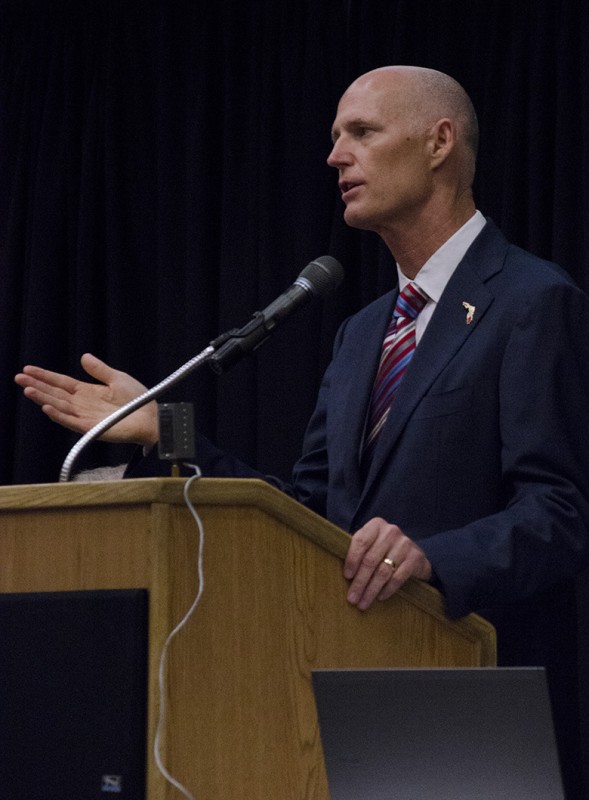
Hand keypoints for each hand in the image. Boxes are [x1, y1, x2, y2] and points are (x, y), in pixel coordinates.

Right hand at [14, 353, 158, 446]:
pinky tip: (47, 408)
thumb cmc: (139, 400)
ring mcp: (86, 417)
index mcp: (88, 392)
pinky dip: (59, 415)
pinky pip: (71, 422)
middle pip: (55, 394)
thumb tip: (84, 356)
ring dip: (43, 399)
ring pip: (59, 407)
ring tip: (28, 390)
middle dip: (37, 386)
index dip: (45, 376)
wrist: (153, 417)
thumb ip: (99, 370)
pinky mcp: (92, 428)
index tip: (28, 369)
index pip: (61, 383)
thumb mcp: (117, 378)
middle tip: (19, 378)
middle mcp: (83, 405)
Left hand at [344, 517, 431, 609]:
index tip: (347, 576)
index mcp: (376, 525)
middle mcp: (391, 531)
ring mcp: (405, 544)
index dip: (352, 560)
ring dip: (371, 590)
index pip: (361, 541)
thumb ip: (359, 552)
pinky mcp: (415, 558)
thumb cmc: (385, 551)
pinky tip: (380, 597)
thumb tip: (344, 576)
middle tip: (352, 598)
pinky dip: (387, 589)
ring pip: (383, 571)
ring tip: (363, 603)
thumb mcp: (372, 545)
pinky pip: (398, 577)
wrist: (414, 555)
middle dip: (360, 582)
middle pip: (370, 560)